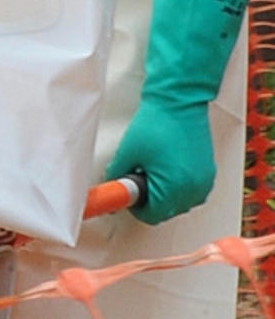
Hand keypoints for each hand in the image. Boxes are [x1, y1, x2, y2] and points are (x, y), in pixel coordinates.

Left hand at [108, 97, 216, 224]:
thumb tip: (110, 193)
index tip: (128, 193)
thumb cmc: (155, 124)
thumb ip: (117, 179)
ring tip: (151, 170)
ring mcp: (205, 180)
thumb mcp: (126, 154)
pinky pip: (191, 192)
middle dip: (150, 200)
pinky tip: (165, 169)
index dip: (135, 207)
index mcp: (176, 187)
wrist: (179, 103)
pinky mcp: (208, 172)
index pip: (152, 216)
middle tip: (138, 178)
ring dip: (164, 195)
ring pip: (179, 203)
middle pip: (167, 211)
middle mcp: (195, 188)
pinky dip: (177, 187)